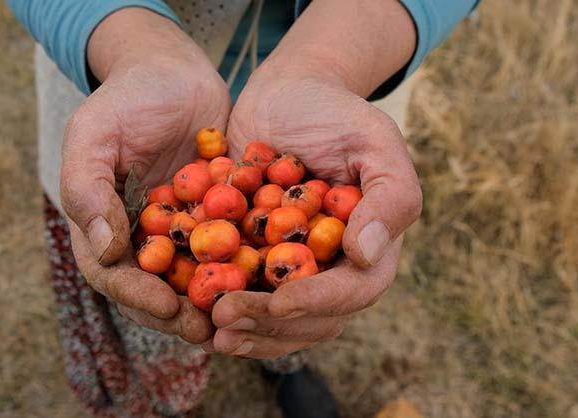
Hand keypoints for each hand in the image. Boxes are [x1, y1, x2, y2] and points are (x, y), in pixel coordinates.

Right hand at [61, 8, 229, 343]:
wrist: (175, 72)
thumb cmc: (127, 97)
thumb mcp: (94, 133)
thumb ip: (86, 187)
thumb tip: (102, 250)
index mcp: (102, 226)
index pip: (112, 275)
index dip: (138, 296)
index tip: (166, 306)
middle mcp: (140, 239)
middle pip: (155, 291)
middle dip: (181, 314)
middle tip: (212, 329)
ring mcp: (180, 234)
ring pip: (195, 280)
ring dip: (216, 303)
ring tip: (242, 318)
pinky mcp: (216, 222)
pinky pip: (230, 252)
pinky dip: (245, 269)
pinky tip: (269, 281)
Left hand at [207, 0, 421, 357]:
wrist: (284, 95)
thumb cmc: (334, 114)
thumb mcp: (372, 139)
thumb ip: (389, 195)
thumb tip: (366, 255)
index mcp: (369, 246)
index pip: (352, 291)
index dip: (317, 302)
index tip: (279, 302)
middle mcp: (332, 268)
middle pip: (311, 320)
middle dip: (269, 326)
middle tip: (226, 318)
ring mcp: (291, 268)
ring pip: (275, 321)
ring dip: (244, 330)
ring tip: (208, 327)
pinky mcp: (253, 259)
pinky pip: (239, 294)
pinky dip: (215, 305)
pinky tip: (188, 306)